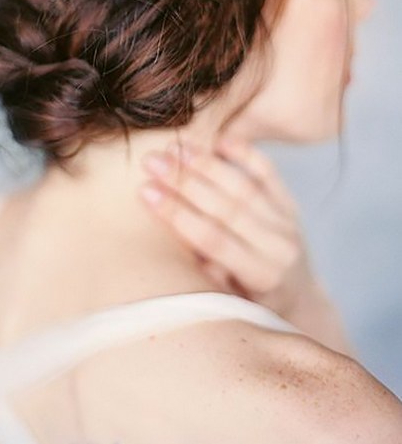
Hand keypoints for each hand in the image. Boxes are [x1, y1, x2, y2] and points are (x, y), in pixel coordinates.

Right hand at [139, 137, 317, 320]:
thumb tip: (184, 246)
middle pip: (227, 207)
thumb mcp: (231, 303)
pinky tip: (219, 139)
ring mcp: (287, 221)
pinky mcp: (290, 203)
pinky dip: (246, 154)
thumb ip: (208, 277)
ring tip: (173, 148)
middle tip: (151, 162)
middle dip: (185, 182)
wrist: (298, 298)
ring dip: (206, 164)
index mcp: (262, 275)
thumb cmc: (251, 304)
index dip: (178, 214)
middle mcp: (279, 246)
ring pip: (244, 186)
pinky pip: (268, 173)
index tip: (145, 192)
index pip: (213, 239)